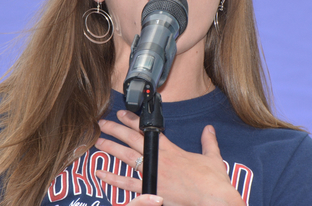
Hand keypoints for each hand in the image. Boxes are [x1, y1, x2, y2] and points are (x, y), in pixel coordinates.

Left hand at [95, 110, 244, 205]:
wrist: (213, 200)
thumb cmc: (213, 181)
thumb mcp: (212, 157)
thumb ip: (209, 141)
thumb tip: (209, 129)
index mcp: (171, 150)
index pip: (147, 129)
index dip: (132, 120)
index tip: (121, 114)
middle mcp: (158, 160)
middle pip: (131, 140)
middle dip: (115, 129)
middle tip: (102, 123)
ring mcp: (153, 175)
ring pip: (126, 158)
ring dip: (110, 148)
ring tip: (98, 142)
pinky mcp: (151, 191)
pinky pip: (127, 184)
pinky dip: (112, 178)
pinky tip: (100, 173)